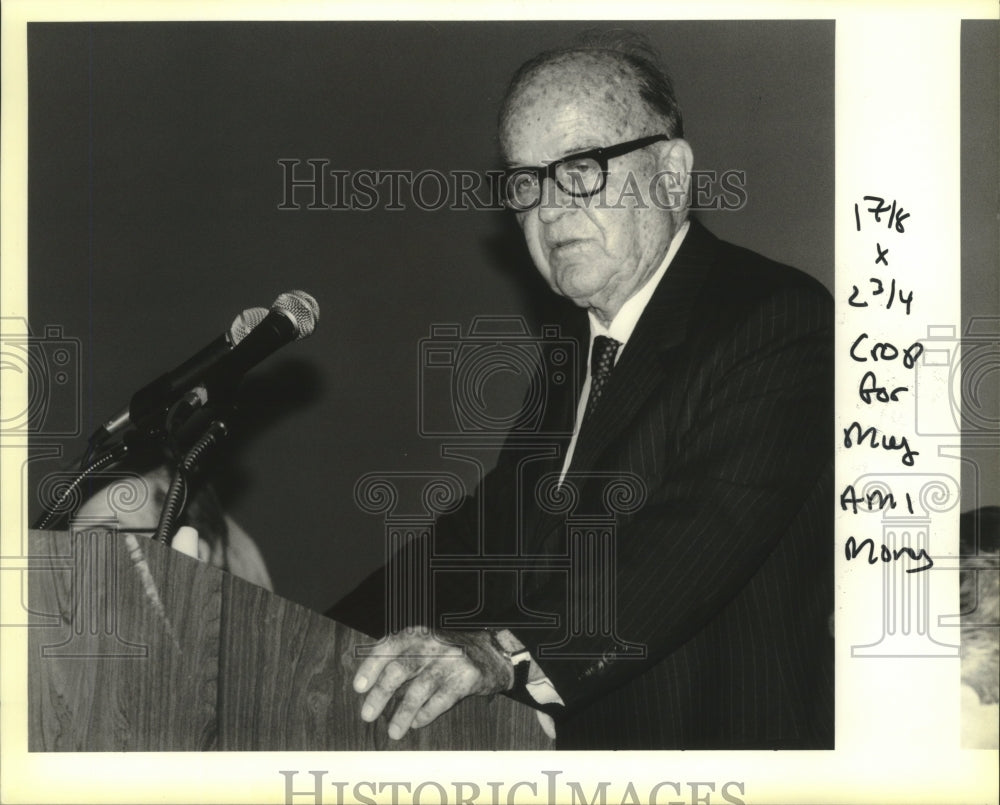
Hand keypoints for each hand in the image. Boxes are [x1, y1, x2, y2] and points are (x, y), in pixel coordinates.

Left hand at [352, 627, 511, 739]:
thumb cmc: (447, 652)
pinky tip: (417, 722)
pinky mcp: (466, 677)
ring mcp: (450, 660)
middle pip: (400, 669)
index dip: (371, 666)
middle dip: (380, 694)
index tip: (359, 686)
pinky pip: (441, 700)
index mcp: (418, 633)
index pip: (388, 646)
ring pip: (419, 689)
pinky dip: (426, 714)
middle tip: (367, 714)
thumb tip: (368, 685)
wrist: (491, 651)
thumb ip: (399, 657)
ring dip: (402, 714)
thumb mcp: (424, 644)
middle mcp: (432, 644)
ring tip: (393, 731)